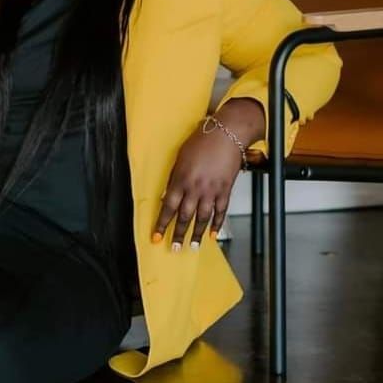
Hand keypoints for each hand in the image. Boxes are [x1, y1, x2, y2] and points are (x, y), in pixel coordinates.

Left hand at [152, 99, 263, 250]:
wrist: (226, 134)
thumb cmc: (201, 141)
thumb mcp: (180, 158)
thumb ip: (174, 179)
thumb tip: (168, 197)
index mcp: (180, 179)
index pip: (168, 207)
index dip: (162, 224)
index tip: (156, 237)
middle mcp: (195, 188)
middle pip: (185, 216)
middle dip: (179, 234)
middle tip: (174, 248)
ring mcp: (212, 190)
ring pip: (202, 217)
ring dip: (196, 234)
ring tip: (193, 247)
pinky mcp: (226, 190)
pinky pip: (220, 211)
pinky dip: (216, 224)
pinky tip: (212, 234)